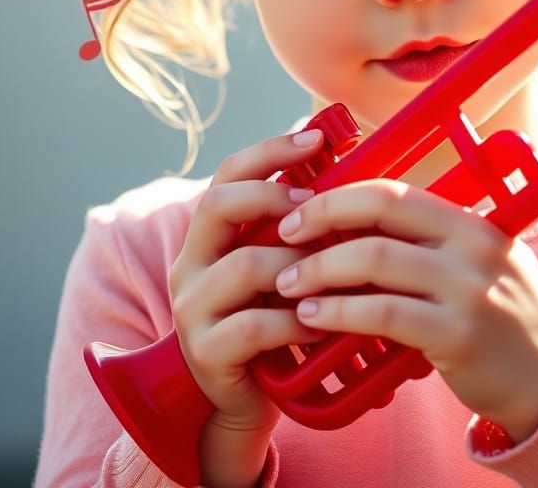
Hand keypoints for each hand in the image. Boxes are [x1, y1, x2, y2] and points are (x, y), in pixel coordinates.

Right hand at [168, 128, 331, 437]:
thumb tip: (346, 172)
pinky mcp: (207, 352)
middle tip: (315, 204)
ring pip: (243, 266)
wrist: (240, 400)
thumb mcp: (277, 267)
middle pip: (217, 204)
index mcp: (209, 235)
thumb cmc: (270, 322)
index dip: (270, 150)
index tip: (317, 137)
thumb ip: (294, 228)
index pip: (227, 173)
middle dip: (272, 196)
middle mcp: (191, 264)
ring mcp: (193, 309)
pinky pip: (254, 326)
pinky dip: (296, 321)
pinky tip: (322, 323)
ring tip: (332, 271)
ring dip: (296, 264)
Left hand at [272, 179, 537, 441]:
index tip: (301, 209)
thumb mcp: (475, 263)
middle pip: (380, 212)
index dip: (339, 195)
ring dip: (318, 270)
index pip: (393, 190)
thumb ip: (426, 243)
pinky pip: (383, 314)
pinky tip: (311, 319)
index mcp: (470, 221)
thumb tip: (350, 225)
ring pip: (374, 260)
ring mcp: (467, 289)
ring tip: (286, 284)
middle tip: (282, 237)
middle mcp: (472, 245)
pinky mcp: (458, 335)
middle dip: (320, 219)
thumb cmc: (500, 317)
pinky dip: (337, 313)